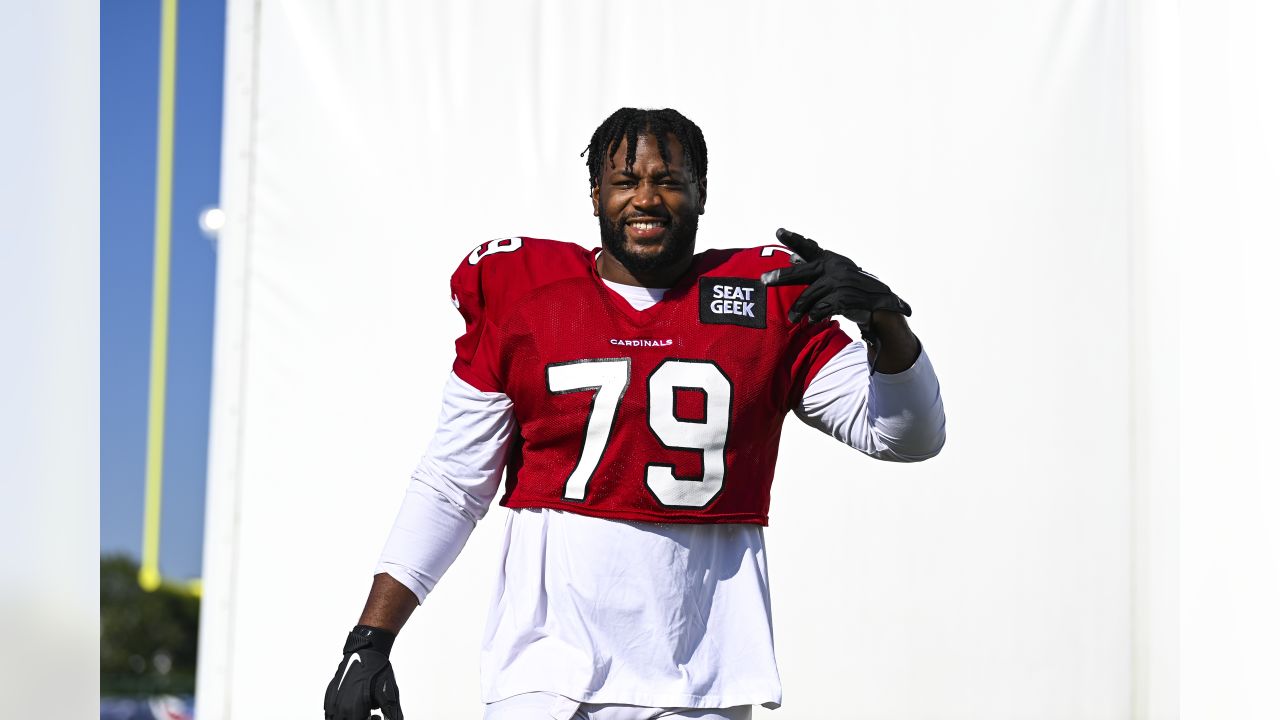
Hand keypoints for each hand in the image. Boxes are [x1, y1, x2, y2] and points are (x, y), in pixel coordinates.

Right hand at [324, 626, 403, 719]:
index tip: (377, 717)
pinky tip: (353, 704)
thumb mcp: (388, 695)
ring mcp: (331, 701)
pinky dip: (340, 713)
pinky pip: (330, 712)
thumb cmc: (378, 672)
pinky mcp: (329, 694)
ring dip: (348, 718)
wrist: (367, 651)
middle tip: (371, 714)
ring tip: (363, 709)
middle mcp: (339, 708)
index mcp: (352, 710)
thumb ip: (389, 712)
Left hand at [760, 228, 910, 324]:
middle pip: (801, 272)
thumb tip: (792, 257)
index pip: (808, 248)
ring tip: (792, 318)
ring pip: (809, 296)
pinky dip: (815, 315)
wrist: (879, 306)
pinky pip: (821, 308)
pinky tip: (813, 320)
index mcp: (829, 259)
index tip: (779, 231)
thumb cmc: (851, 289)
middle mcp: (834, 266)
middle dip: (781, 276)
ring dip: (799, 309)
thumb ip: (812, 267)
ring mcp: (840, 281)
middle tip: (764, 280)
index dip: (794, 239)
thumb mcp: (832, 275)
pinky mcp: (845, 297)